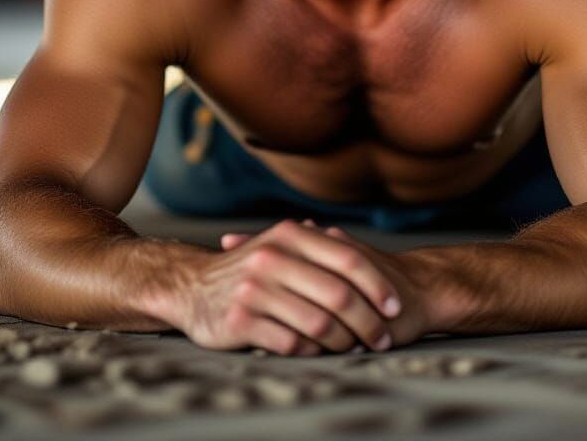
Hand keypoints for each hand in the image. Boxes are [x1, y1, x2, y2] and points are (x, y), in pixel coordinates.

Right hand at [178, 218, 403, 356]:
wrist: (192, 287)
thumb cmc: (251, 269)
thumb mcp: (281, 245)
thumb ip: (321, 248)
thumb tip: (373, 263)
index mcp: (290, 235)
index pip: (348, 260)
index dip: (377, 285)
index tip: (395, 307)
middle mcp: (273, 257)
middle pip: (339, 295)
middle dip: (368, 322)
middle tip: (382, 338)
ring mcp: (255, 289)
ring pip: (319, 324)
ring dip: (344, 341)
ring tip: (355, 348)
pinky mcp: (241, 320)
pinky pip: (292, 343)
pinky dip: (312, 351)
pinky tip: (319, 352)